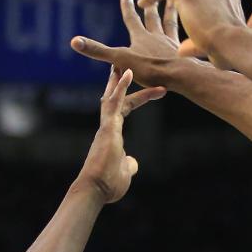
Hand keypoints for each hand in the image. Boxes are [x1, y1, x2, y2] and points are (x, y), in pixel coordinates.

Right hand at [72, 0, 191, 87]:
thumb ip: (98, 51)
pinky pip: (187, 40)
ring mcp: (173, 45)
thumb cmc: (151, 69)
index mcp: (141, 37)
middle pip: (153, 17)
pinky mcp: (186, 54)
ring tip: (174, 1)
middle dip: (150, 4)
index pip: (132, 18)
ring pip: (171, 23)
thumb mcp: (120, 59)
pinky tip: (193, 33)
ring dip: (171, 11)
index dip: (127, 6)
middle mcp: (158, 37)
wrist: (182, 75)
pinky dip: (188, 34)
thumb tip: (74, 41)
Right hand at [74, 68, 160, 204]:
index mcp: (112, 134)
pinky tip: (128, 72)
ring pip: (114, 96)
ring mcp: (107, 125)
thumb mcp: (125, 172)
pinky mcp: (107, 127)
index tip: (155, 90)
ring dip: (122, 79)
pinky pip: (115, 102)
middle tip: (132, 64)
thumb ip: (129, 165)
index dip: (138, 98)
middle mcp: (107, 126)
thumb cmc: (108, 185)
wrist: (96, 190)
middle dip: (125, 82)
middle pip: (117, 97)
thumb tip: (132, 163)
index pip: (125, 109)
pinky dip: (122, 87)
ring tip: (129, 61)